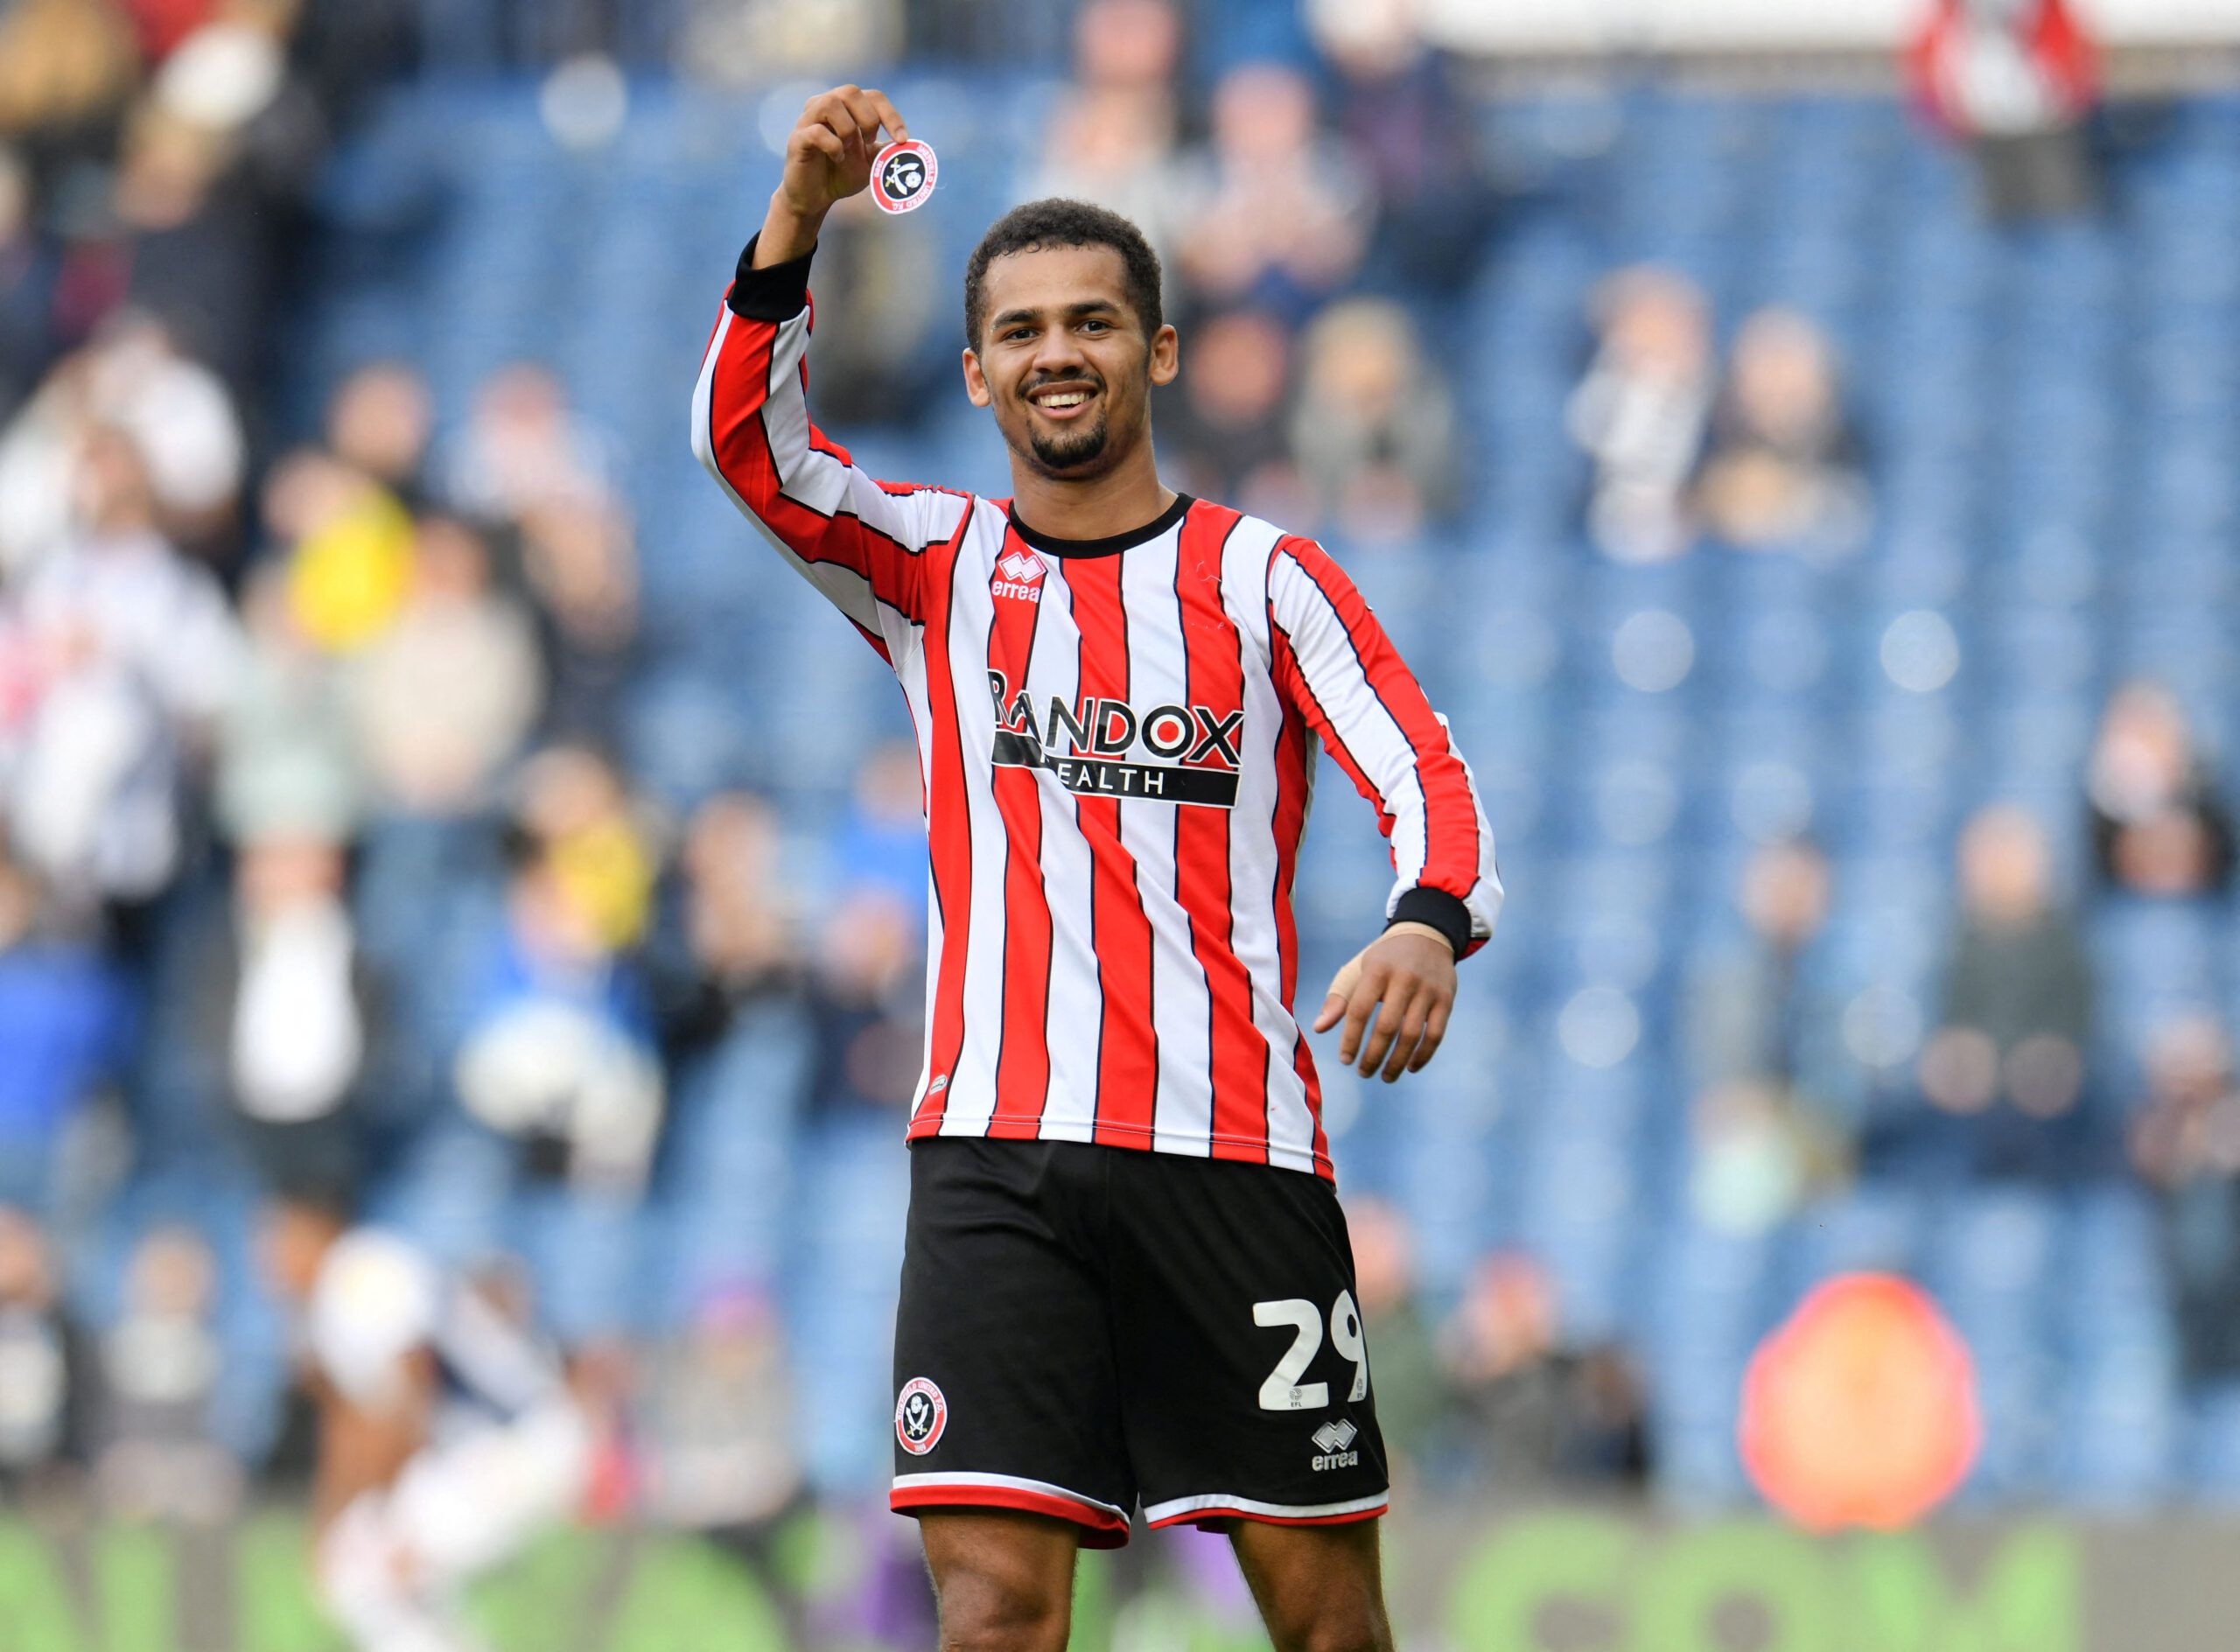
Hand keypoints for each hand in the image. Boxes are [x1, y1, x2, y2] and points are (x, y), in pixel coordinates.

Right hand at [755, 84, 908, 265]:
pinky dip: (833, 145)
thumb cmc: (842, 174)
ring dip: (848, 129)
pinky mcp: (797, 139)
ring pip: (830, 103)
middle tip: (870, 143)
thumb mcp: (872, 163)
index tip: (902, 140)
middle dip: (869, 118)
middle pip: (850, 91)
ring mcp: (808, 120)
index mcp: (846, 107)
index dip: (891, 115)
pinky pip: (816, 131)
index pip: (873, 96)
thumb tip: (911, 147)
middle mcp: (825, 106)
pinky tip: (836, 158)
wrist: (815, 198)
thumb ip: (888, 152)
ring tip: (849, 149)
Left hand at [1312, 922, 1456, 1082]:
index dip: (1351, 1038)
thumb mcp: (1357, 971)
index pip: (1360, 1010)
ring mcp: (1428, 990)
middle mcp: (1404, 979)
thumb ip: (1338, 999)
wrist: (1426, 935)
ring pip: (1412, 1034)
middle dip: (1373, 1055)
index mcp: (1377, 970)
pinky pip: (1435, 1034)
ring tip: (1385, 1076)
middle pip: (1387, 1026)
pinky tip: (1410, 1067)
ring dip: (1397, 1061)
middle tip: (1363, 1073)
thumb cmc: (1384, 961)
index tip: (1345, 1060)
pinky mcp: (1446, 999)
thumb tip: (1319, 1028)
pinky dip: (1423, 1055)